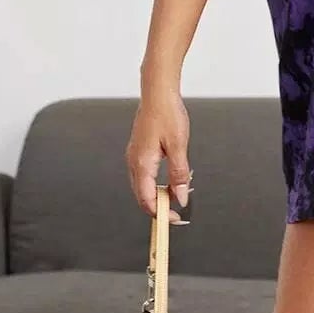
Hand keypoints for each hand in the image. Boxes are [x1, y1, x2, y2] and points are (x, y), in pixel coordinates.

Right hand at [126, 89, 191, 218]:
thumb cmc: (167, 114)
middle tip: (177, 211)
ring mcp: (133, 157)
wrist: (157, 93)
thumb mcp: (178, 146)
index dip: (160, 213)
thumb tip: (180, 196)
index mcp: (142, 164)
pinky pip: (143, 176)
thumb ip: (178, 174)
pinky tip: (168, 181)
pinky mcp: (137, 152)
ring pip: (142, 186)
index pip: (147, 200)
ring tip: (176, 195)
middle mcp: (133, 162)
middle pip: (142, 196)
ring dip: (157, 196)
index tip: (174, 219)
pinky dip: (155, 184)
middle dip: (159, 208)